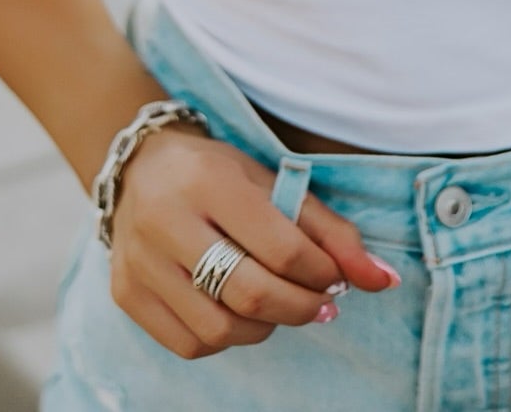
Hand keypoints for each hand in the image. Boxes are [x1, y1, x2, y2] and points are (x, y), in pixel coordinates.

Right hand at [108, 126, 398, 360]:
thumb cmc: (219, 175)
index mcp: (210, 181)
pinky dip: (227, 338)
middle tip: (321, 303)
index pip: (281, 247)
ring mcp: (141, 262)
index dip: (322, 273)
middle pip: (250, 293)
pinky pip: (189, 344)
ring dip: (266, 327)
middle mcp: (167, 221)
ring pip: (219, 328)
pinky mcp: (127, 293)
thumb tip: (384, 279)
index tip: (338, 277)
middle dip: (300, 307)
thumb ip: (330, 230)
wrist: (139, 166)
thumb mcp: (273, 182)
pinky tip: (239, 314)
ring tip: (279, 305)